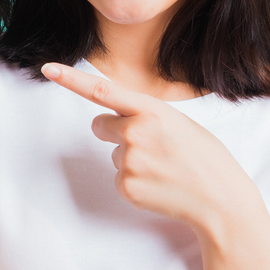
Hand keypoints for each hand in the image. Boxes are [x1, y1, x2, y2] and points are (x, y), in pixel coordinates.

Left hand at [41, 62, 259, 233]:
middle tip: (151, 146)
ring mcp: (129, 161)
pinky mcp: (126, 186)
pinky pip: (117, 177)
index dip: (71, 79)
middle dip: (116, 132)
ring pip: (112, 153)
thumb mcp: (177, 121)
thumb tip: (112, 117)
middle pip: (99, 125)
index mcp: (152, 110)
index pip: (102, 90)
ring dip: (131, 159)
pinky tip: (159, 184)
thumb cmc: (204, 156)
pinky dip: (134, 181)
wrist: (221, 200)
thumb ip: (144, 114)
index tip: (48, 68)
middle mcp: (136, 132)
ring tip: (163, 168)